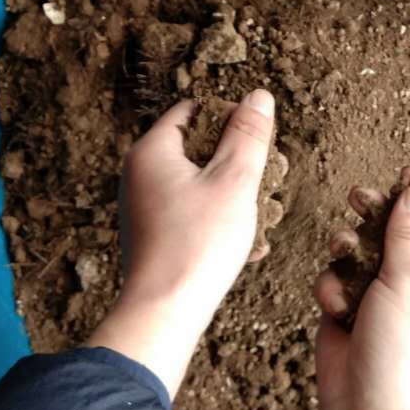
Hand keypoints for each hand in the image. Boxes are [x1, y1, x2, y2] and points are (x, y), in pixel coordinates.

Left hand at [88, 90, 274, 396]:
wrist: (164, 312)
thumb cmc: (197, 244)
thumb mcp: (235, 181)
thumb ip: (248, 135)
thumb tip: (259, 96)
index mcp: (151, 152)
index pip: (193, 110)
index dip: (230, 117)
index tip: (259, 139)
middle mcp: (139, 175)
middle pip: (196, 148)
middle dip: (237, 160)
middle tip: (270, 176)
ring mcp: (144, 208)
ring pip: (198, 185)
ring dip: (233, 194)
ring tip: (264, 213)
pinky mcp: (153, 237)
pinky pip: (191, 216)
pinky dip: (219, 222)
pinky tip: (250, 245)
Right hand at [311, 170, 409, 409]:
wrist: (362, 409)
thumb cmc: (399, 352)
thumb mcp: (407, 284)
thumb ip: (407, 236)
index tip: (405, 173)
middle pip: (398, 235)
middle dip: (377, 216)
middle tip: (359, 196)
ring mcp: (381, 302)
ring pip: (362, 254)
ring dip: (349, 250)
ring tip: (343, 249)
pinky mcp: (349, 312)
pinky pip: (338, 280)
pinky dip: (333, 287)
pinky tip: (333, 304)